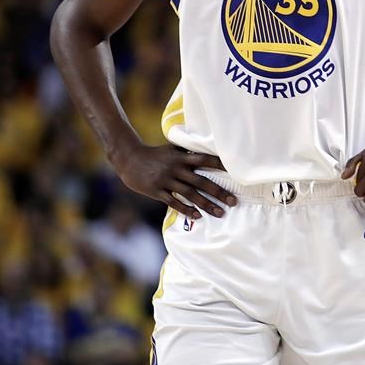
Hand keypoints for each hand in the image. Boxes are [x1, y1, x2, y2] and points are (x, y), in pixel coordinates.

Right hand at [115, 144, 236, 218]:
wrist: (129, 159)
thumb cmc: (155, 154)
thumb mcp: (172, 148)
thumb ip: (188, 150)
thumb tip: (207, 149)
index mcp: (181, 157)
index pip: (204, 160)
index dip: (219, 165)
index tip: (235, 173)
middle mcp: (175, 168)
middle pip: (201, 181)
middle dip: (219, 192)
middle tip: (234, 201)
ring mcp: (166, 180)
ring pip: (190, 194)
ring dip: (206, 204)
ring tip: (220, 213)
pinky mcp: (156, 191)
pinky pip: (173, 202)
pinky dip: (186, 209)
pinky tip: (197, 216)